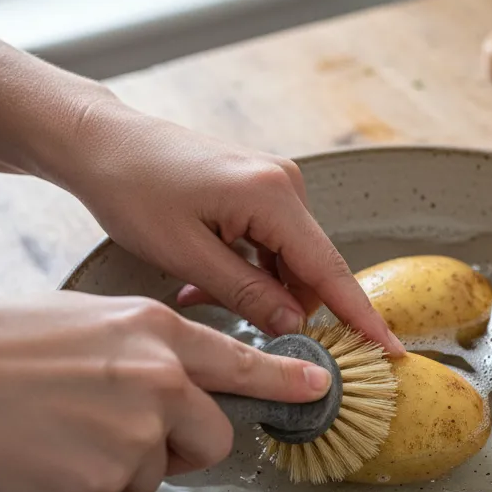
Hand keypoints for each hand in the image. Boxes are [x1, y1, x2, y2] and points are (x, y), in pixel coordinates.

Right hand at [0, 293, 331, 491]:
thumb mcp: (90, 321)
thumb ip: (147, 348)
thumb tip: (178, 377)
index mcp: (153, 330)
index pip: (241, 360)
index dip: (285, 380)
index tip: (318, 388)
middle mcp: (158, 377)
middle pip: (215, 435)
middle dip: (185, 444)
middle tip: (133, 432)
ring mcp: (136, 429)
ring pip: (164, 467)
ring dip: (129, 462)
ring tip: (70, 431)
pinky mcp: (106, 478)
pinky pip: (120, 490)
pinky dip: (91, 480)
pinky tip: (52, 452)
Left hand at [54, 97, 402, 352]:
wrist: (102, 142)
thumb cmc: (132, 189)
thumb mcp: (187, 255)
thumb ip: (247, 294)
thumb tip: (295, 325)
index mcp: (272, 197)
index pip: (329, 270)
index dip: (360, 316)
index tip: (389, 349)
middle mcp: (285, 185)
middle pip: (309, 269)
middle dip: (280, 304)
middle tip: (226, 319)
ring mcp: (274, 184)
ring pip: (288, 261)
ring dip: (256, 287)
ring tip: (197, 289)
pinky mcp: (259, 188)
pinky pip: (271, 243)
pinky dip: (248, 268)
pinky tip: (205, 275)